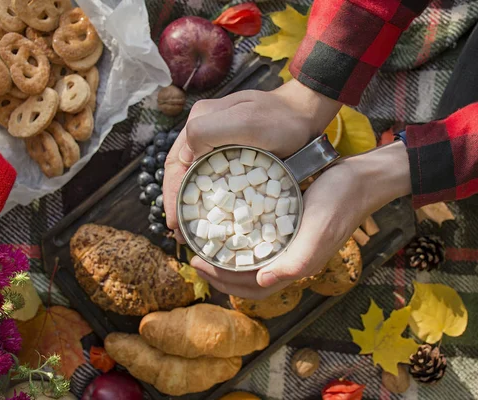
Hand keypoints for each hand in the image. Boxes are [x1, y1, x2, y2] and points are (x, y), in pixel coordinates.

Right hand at [163, 79, 340, 239]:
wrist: (306, 114)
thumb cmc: (281, 120)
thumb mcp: (244, 122)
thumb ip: (209, 131)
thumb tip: (188, 156)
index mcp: (200, 121)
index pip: (175, 163)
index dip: (171, 195)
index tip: (174, 223)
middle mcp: (204, 131)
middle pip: (180, 171)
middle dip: (177, 203)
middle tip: (179, 232)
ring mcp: (218, 142)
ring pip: (194, 176)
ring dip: (190, 202)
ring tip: (190, 229)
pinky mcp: (232, 153)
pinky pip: (212, 176)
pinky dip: (208, 196)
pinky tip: (211, 213)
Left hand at [191, 142, 411, 298]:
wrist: (360, 178)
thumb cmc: (340, 202)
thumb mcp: (318, 229)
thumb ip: (296, 260)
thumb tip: (264, 281)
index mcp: (296, 265)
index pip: (253, 287)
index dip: (223, 281)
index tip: (198, 262)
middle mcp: (290, 258)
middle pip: (249, 278)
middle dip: (219, 272)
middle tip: (194, 256)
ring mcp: (290, 243)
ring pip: (252, 260)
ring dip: (227, 258)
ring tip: (206, 244)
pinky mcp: (290, 226)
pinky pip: (260, 240)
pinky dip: (241, 240)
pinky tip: (228, 226)